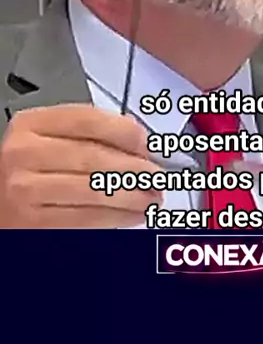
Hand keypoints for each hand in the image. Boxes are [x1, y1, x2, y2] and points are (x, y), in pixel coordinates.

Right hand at [0, 104, 162, 227]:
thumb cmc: (26, 168)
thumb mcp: (47, 138)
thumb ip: (86, 133)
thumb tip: (138, 143)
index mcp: (31, 123)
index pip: (87, 120)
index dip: (124, 131)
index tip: (147, 143)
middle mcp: (24, 153)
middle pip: (93, 157)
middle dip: (134, 168)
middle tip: (157, 176)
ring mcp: (26, 190)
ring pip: (93, 190)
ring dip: (132, 196)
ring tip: (152, 198)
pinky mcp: (33, 223)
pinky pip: (85, 219)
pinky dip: (117, 217)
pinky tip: (133, 215)